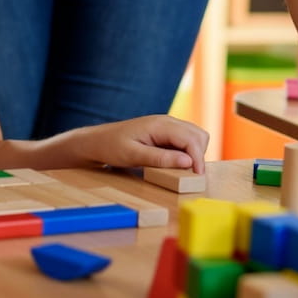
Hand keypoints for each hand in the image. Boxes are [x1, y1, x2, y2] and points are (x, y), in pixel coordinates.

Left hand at [77, 115, 208, 174]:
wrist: (97, 140)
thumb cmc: (112, 147)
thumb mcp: (134, 155)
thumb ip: (161, 158)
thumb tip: (188, 162)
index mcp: (159, 124)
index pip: (190, 138)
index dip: (198, 157)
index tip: (198, 176)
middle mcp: (166, 121)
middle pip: (197, 134)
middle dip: (199, 154)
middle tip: (191, 174)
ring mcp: (166, 125)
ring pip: (194, 135)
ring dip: (195, 152)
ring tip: (185, 169)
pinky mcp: (165, 132)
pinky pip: (185, 139)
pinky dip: (188, 151)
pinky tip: (177, 162)